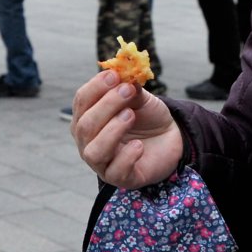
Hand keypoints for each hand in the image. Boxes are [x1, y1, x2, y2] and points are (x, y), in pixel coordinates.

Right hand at [71, 69, 183, 189]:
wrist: (170, 139)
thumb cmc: (147, 117)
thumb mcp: (140, 98)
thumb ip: (129, 88)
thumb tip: (122, 73)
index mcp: (87, 118)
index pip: (81, 101)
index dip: (95, 87)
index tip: (114, 75)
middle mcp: (88, 141)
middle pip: (85, 126)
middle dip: (106, 105)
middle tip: (128, 91)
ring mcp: (102, 162)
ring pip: (93, 151)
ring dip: (111, 131)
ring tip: (130, 115)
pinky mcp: (120, 178)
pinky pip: (116, 171)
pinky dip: (127, 156)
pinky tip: (139, 145)